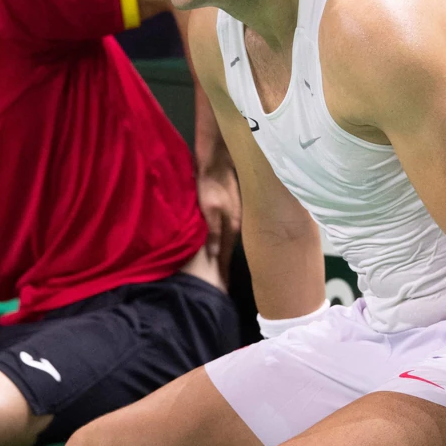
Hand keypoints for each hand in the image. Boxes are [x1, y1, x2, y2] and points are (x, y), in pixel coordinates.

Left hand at [197, 163, 241, 283]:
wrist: (216, 158)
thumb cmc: (210, 184)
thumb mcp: (209, 209)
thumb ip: (213, 232)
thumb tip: (216, 255)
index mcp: (232, 226)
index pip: (227, 253)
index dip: (223, 269)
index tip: (221, 286)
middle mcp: (236, 223)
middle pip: (229, 247)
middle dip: (224, 263)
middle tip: (219, 282)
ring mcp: (235, 214)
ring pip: (228, 238)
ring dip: (223, 250)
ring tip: (217, 266)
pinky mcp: (230, 207)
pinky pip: (226, 228)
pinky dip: (222, 237)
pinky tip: (217, 241)